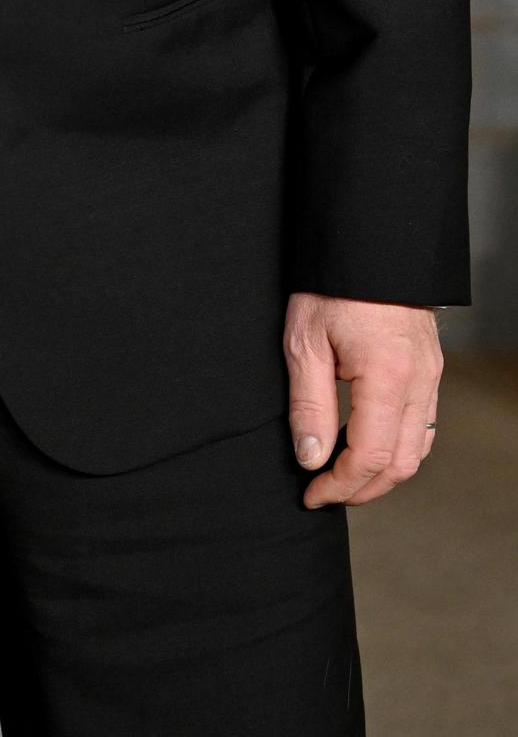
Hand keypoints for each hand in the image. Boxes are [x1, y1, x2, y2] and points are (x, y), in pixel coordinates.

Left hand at [284, 292, 441, 508]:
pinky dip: (397, 447)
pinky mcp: (430, 368)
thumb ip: (308, 405)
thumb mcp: (305, 342)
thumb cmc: (332, 285)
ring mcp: (431, 375)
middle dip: (363, 489)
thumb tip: (311, 459)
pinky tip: (367, 445)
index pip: (371, 457)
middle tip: (325, 493)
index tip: (311, 494)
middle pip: (401, 464)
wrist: (369, 241)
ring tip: (342, 476)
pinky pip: (423, 425)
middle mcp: (420, 382)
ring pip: (417, 448)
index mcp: (389, 377)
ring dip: (383, 472)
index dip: (340, 485)